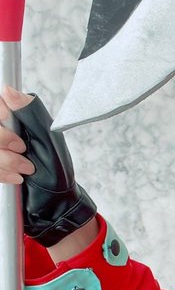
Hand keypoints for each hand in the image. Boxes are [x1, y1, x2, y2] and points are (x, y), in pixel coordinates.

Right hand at [0, 85, 96, 246]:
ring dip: (4, 160)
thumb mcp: (47, 135)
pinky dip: (2, 173)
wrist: (54, 199)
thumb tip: (8, 90)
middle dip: (2, 139)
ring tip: (25, 169)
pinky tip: (16, 178)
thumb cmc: (54, 167)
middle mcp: (1, 131)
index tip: (10, 119)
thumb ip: (28, 111)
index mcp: (11, 117)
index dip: (0, 112)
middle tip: (22, 150)